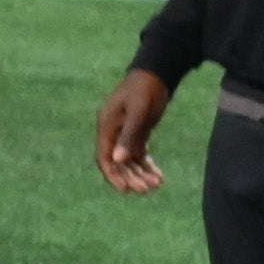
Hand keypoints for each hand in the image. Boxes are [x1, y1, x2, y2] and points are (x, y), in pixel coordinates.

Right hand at [95, 61, 175, 195]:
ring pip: (130, 162)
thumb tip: (117, 160)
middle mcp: (113, 133)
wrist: (156, 73)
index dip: (113, 175)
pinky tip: (159, 176)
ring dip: (141, 174)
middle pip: (118, 163)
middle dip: (131, 177)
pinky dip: (148, 166)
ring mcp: (125, 135)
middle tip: (146, 190)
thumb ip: (128, 135)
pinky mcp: (137, 134)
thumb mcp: (138, 111)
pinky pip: (140, 156)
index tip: (125, 189)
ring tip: (156, 184)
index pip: (104, 158)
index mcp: (106, 127)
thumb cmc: (145, 89)